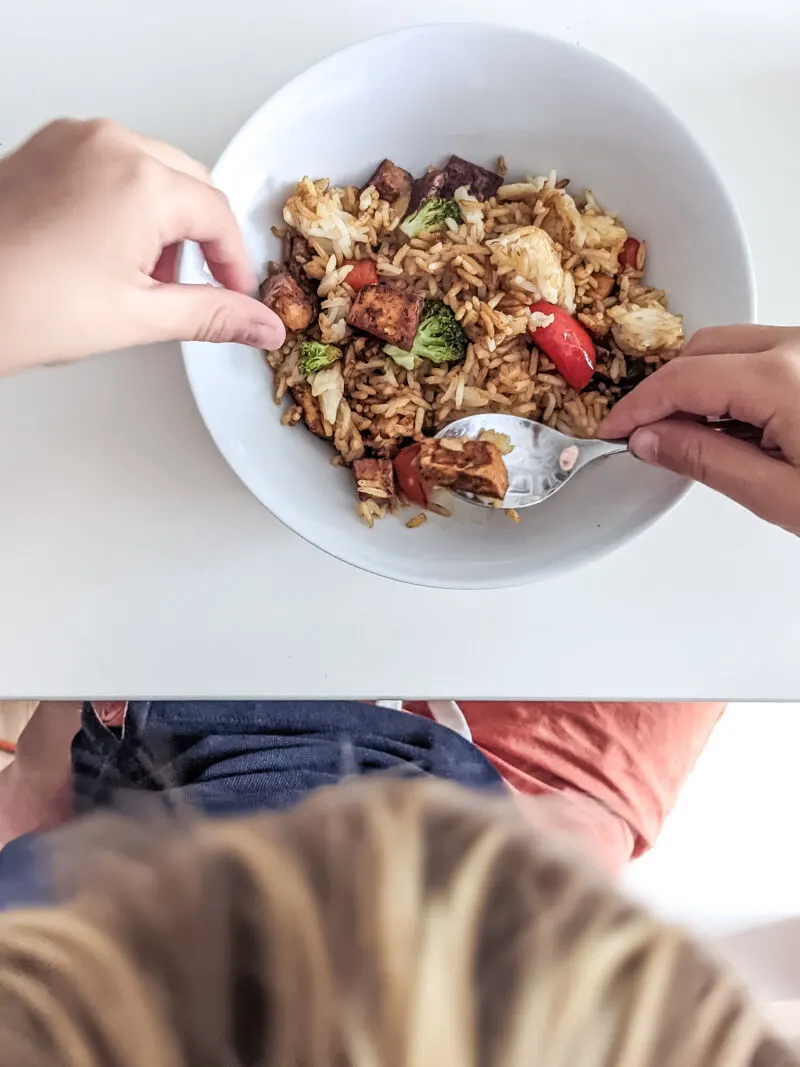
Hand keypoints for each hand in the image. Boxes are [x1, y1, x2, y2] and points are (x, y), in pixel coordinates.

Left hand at [0, 119, 284, 374]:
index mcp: (140, 180)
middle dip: (201, 240)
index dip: (235, 264)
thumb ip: (213, 314)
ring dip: (165, 221)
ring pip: (152, 170)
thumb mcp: (138, 317)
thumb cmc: (22, 305)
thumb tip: (261, 323)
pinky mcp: (45, 149)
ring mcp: (72, 141)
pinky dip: (127, 203)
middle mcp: (108, 145)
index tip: (237, 297)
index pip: (218, 216)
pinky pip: (111, 164)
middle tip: (196, 290)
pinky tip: (110, 252)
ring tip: (144, 277)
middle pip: (190, 185)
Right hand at [598, 325, 799, 534]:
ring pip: (731, 346)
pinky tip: (733, 425)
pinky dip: (734, 382)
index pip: (684, 379)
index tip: (612, 432)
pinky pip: (762, 355)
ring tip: (689, 436)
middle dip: (665, 391)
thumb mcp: (781, 495)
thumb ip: (708, 461)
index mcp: (782, 378)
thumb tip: (650, 440)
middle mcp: (798, 347)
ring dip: (699, 384)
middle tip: (646, 439)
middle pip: (703, 350)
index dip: (638, 406)